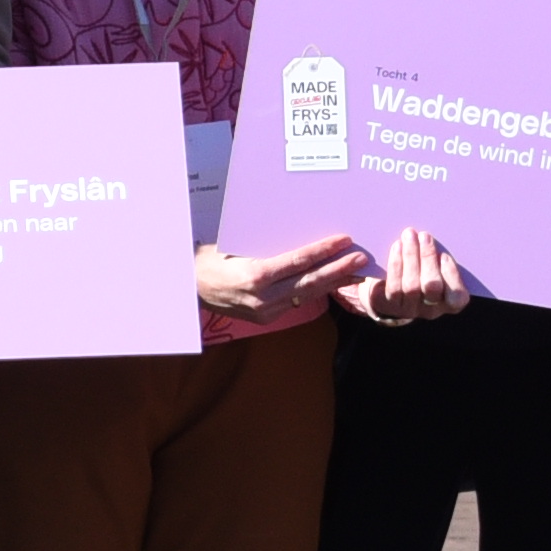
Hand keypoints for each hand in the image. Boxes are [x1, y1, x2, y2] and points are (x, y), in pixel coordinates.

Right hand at [194, 232, 370, 331]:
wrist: (189, 288)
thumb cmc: (211, 260)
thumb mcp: (237, 247)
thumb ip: (267, 246)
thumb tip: (298, 233)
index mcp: (256, 275)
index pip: (298, 261)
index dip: (323, 251)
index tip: (344, 240)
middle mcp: (264, 297)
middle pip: (310, 282)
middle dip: (339, 269)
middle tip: (362, 259)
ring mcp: (266, 311)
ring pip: (307, 295)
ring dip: (334, 283)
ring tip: (357, 273)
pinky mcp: (267, 318)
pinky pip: (296, 302)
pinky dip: (315, 291)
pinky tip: (331, 283)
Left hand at [338, 225, 475, 327]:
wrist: (390, 288)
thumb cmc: (422, 270)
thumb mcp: (437, 267)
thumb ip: (441, 258)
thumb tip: (436, 241)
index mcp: (448, 303)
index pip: (457, 298)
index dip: (451, 276)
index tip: (443, 255)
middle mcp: (430, 310)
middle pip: (432, 287)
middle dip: (428, 258)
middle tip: (424, 236)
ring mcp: (409, 309)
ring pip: (411, 285)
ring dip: (411, 256)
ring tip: (409, 236)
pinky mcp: (389, 305)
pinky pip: (393, 286)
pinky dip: (396, 264)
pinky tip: (397, 246)